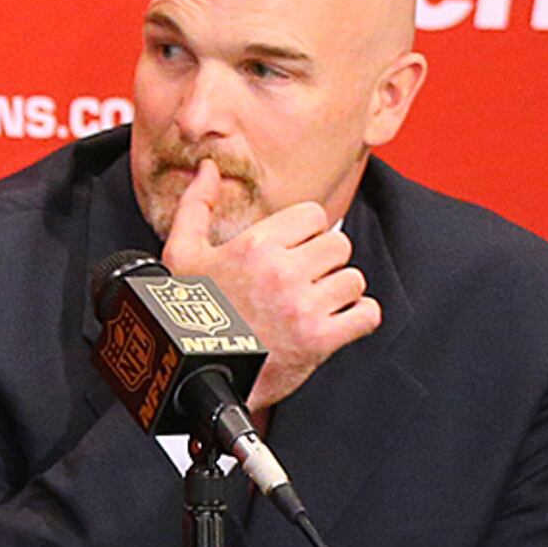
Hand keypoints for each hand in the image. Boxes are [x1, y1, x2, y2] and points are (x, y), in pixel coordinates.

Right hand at [161, 159, 377, 415]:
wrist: (192, 378)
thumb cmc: (188, 316)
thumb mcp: (181, 256)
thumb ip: (196, 206)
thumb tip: (208, 169)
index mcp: (256, 245)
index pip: (314, 216)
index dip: (304, 235)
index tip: (288, 255)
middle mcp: (283, 272)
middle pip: (339, 245)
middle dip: (322, 264)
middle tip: (298, 285)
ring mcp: (304, 307)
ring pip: (354, 279)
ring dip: (338, 294)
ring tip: (309, 307)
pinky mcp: (320, 341)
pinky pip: (367, 314)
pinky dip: (355, 321)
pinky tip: (328, 326)